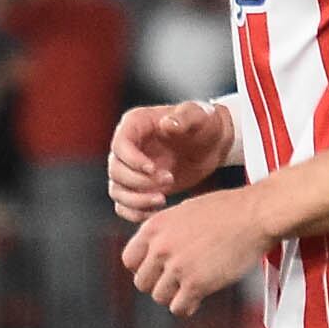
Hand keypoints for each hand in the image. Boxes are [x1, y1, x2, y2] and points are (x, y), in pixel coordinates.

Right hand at [107, 99, 236, 218]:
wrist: (212, 144)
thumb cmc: (204, 123)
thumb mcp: (198, 115)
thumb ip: (184, 116)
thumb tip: (166, 123)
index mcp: (135, 124)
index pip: (119, 145)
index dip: (132, 161)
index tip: (154, 169)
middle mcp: (127, 147)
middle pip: (115, 171)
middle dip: (139, 182)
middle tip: (168, 180)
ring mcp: (131, 169)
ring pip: (117, 191)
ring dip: (136, 200)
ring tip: (162, 199)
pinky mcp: (138, 187)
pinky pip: (123, 205)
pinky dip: (134, 212)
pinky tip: (155, 211)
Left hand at [123, 184, 274, 315]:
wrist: (256, 214)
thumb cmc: (227, 210)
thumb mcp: (184, 211)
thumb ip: (165, 232)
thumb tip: (154, 251)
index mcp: (154, 227)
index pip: (129, 260)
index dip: (144, 268)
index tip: (158, 271)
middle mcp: (161, 247)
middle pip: (142, 282)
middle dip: (159, 284)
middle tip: (177, 282)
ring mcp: (177, 266)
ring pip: (160, 297)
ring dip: (174, 296)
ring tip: (191, 288)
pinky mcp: (196, 283)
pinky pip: (178, 308)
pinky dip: (187, 308)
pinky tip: (197, 299)